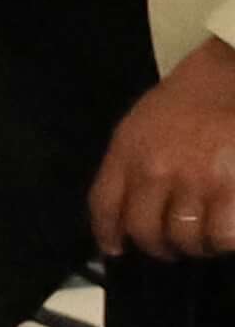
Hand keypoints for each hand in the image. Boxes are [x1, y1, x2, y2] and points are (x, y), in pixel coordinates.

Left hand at [90, 43, 234, 262]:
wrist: (228, 77)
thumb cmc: (186, 104)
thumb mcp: (139, 128)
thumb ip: (126, 168)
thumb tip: (120, 219)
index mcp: (128, 152)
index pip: (104, 205)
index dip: (107, 234)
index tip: (116, 249)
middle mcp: (157, 169)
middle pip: (145, 230)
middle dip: (158, 246)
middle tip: (171, 246)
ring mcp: (197, 180)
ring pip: (185, 238)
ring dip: (193, 246)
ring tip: (203, 239)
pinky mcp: (233, 188)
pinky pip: (223, 235)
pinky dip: (223, 241)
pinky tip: (224, 234)